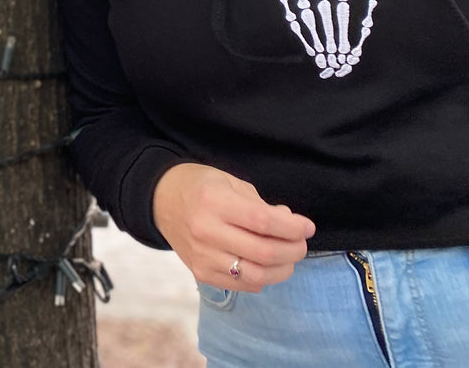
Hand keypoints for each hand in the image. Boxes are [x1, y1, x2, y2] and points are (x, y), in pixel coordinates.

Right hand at [152, 163, 314, 292]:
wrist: (160, 201)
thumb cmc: (199, 186)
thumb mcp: (229, 182)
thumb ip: (260, 205)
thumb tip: (291, 225)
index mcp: (213, 201)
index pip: (263, 221)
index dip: (292, 227)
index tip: (307, 226)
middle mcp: (205, 231)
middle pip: (264, 252)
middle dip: (294, 250)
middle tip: (301, 243)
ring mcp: (202, 257)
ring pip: (256, 275)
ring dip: (283, 269)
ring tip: (287, 256)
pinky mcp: (201, 274)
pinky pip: (243, 285)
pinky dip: (263, 278)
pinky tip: (265, 264)